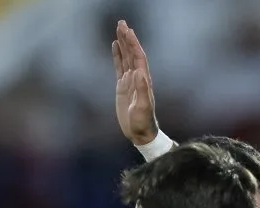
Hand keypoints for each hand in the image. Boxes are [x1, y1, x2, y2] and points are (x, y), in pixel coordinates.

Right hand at [113, 19, 158, 144]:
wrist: (140, 133)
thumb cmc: (143, 122)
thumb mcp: (143, 108)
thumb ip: (142, 91)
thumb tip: (138, 73)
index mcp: (143, 80)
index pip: (138, 57)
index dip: (133, 44)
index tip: (128, 31)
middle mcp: (138, 77)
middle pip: (132, 53)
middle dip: (127, 38)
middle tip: (121, 23)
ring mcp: (130, 81)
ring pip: (126, 57)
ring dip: (123, 43)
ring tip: (119, 29)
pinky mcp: (122, 86)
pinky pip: (119, 67)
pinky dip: (118, 55)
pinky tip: (115, 46)